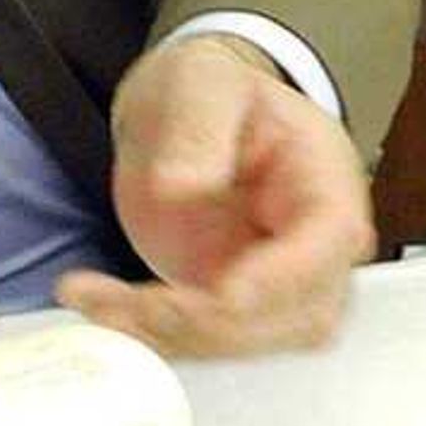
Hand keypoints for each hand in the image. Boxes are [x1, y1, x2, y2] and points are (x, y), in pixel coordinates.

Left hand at [58, 34, 371, 357]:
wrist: (182, 113)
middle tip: (132, 302)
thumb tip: (185, 186)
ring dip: (169, 334)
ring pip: (242, 342)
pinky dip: (147, 333)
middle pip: (291, 316)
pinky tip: (97, 304)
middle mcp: (313, 248)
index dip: (282, 279)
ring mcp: (273, 285)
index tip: (226, 294)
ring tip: (96, 299)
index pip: (329, 244)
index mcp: (325, 185)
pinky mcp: (228, 305)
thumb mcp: (202, 82)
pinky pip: (199, 339)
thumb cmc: (210, 91)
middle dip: (210, 322)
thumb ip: (198, 127)